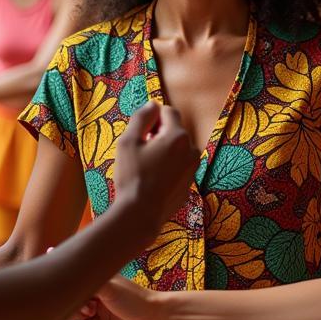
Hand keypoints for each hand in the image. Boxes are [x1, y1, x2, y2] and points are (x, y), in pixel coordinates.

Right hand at [60, 277, 160, 319]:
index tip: (57, 289)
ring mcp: (93, 311)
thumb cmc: (133, 298)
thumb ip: (87, 282)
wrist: (152, 319)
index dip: (63, 289)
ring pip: (68, 318)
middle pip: (66, 303)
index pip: (69, 281)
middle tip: (89, 310)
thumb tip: (67, 273)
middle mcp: (91, 294)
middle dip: (71, 310)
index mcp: (94, 280)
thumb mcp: (109, 287)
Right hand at [113, 102, 195, 234]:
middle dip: (159, 135)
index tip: (141, 131)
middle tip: (140, 150)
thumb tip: (152, 105)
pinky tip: (152, 181)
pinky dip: (168, 169)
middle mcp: (191, 151)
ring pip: (178, 150)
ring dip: (164, 151)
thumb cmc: (132, 177)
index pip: (169, 112)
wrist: (140, 215)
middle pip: (175, 131)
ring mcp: (192, 170)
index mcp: (178, 137)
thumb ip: (141, 118)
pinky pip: (179, 168)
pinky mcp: (189, 185)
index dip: (153, 117)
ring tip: (146, 167)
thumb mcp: (128, 142)